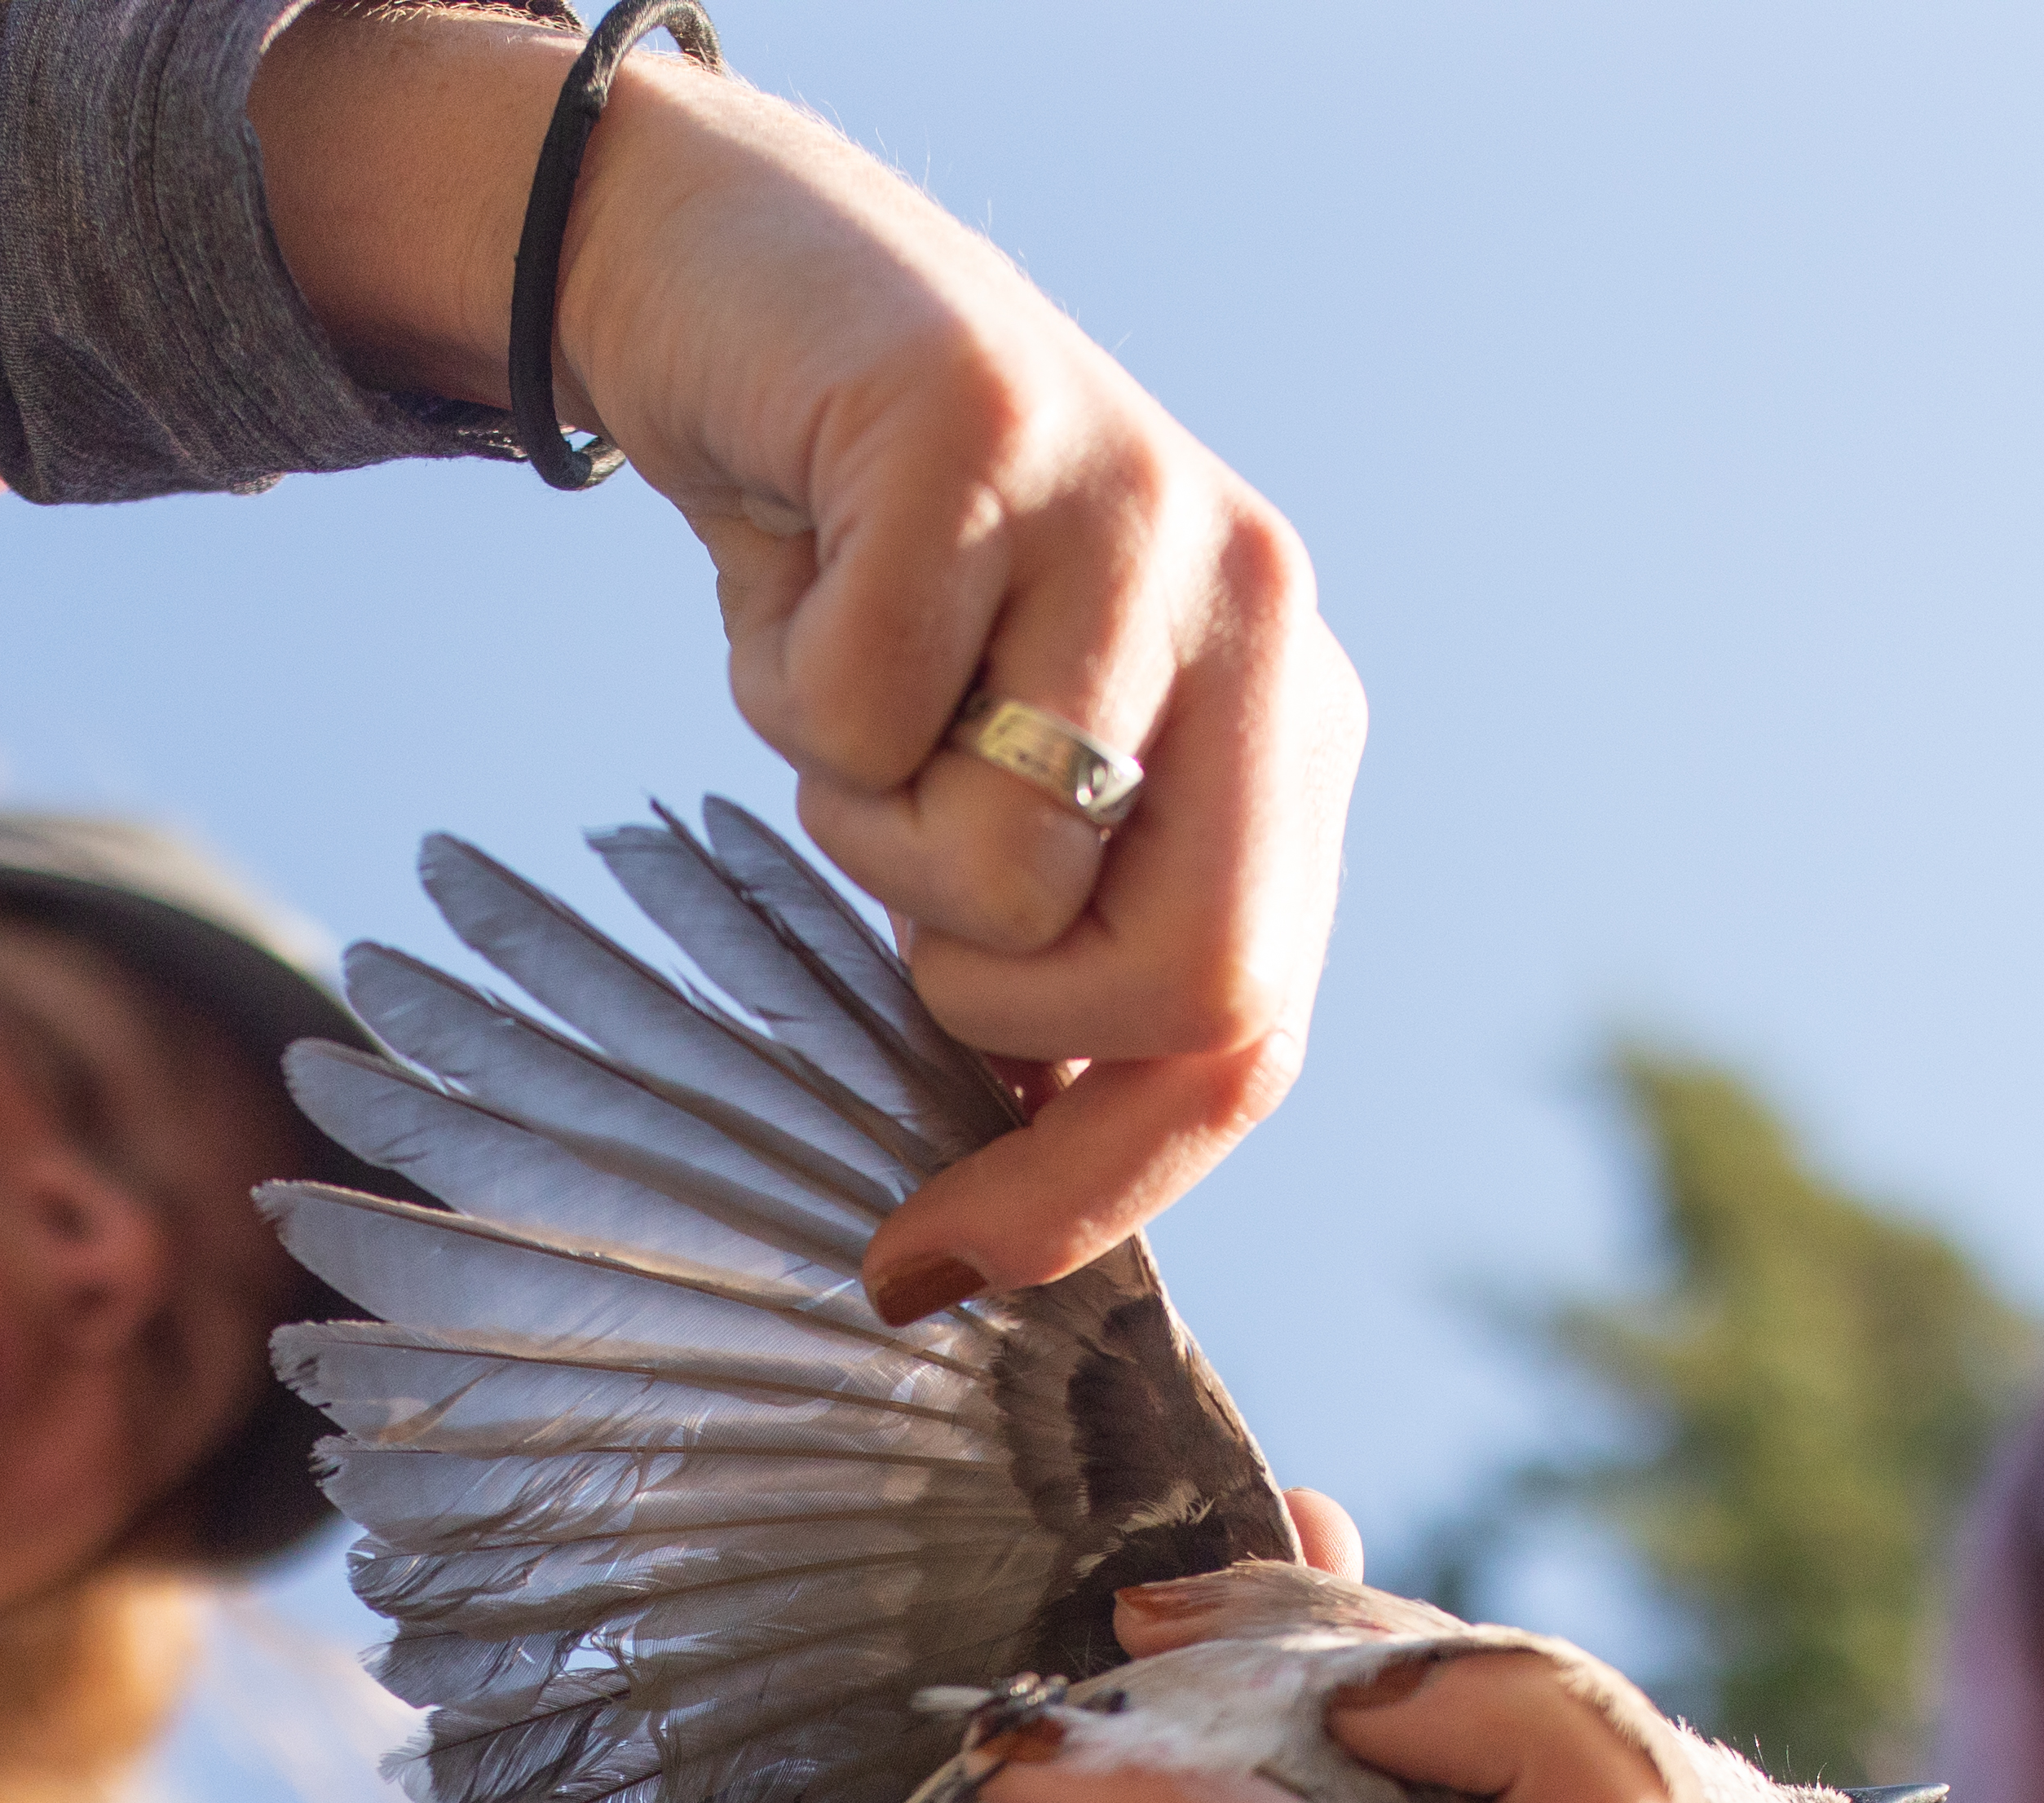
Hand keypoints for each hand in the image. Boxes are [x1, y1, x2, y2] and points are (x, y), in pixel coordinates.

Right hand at [249, 9, 1365, 1314]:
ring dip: (856, 818)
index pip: (1249, 1029)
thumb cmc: (873, 579)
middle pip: (1176, 978)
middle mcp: (1261, 613)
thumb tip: (989, 1244)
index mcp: (1290, 723)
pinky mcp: (986, 435)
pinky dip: (780, 681)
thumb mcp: (986, 793)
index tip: (929, 1273)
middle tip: (894, 893)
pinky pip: (853, 710)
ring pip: (987, 859)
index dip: (1093, 1184)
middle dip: (989, 1003)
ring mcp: (1139, 514)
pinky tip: (805, 564)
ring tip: (853, 682)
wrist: (753, 289)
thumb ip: (1042, 968)